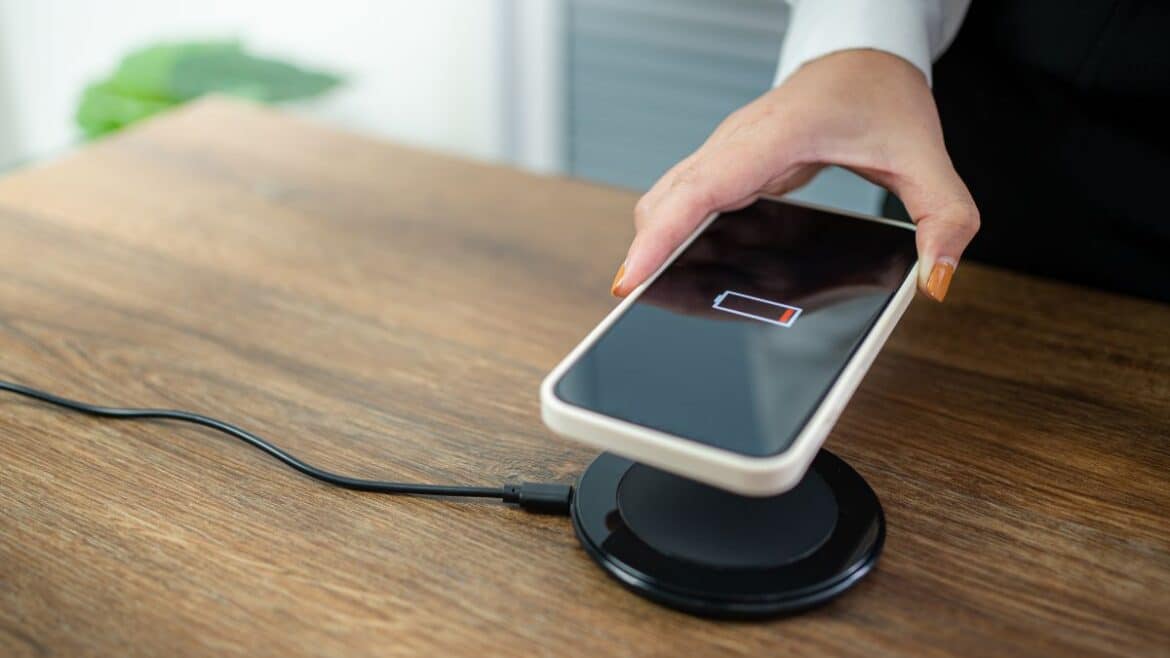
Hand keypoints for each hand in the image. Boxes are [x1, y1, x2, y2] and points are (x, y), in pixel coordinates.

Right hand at [610, 49, 978, 301]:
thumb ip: (944, 219)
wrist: (863, 55)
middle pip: (667, 199)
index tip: (631, 278)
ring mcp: (725, 150)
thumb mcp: (926, 158)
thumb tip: (934, 281)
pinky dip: (673, 231)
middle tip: (639, 305)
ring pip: (667, 198)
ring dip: (657, 243)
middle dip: (648, 252)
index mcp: (777, 135)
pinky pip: (685, 199)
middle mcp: (737, 141)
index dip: (661, 235)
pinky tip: (685, 265)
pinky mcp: (726, 163)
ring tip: (658, 293)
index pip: (702, 187)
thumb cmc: (884, 96)